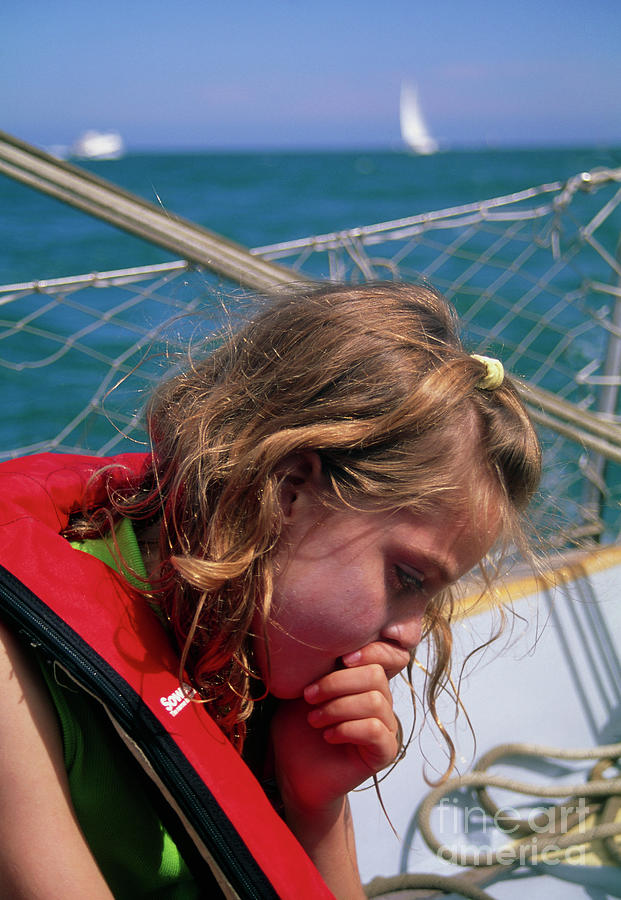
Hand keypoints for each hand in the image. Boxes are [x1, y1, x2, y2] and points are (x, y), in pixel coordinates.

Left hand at [271, 641, 407, 817]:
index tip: (342, 658)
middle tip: (309, 697)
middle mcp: (380, 701)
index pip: (388, 656)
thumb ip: (317, 668)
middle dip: (337, 682)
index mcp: (363, 681)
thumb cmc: (297, 730)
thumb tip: (321, 639)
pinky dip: (348, 728)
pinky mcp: (384, 752)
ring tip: (314, 720)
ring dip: (337, 707)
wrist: (295, 774)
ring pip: (374, 701)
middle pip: (375, 675)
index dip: (373, 651)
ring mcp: (385, 726)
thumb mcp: (301, 692)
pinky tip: (328, 735)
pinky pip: (376, 730)